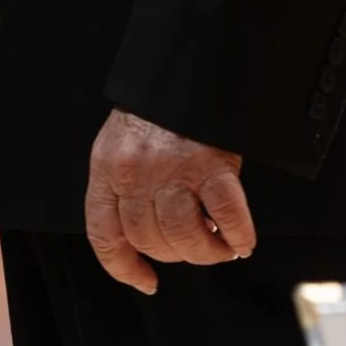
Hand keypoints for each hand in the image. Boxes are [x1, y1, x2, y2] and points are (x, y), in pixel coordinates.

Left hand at [84, 110, 255, 295]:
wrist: (185, 65)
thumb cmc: (157, 106)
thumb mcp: (123, 141)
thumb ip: (126, 182)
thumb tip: (144, 233)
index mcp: (107, 168)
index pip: (105, 235)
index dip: (124, 267)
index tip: (146, 280)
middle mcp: (135, 173)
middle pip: (149, 240)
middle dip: (173, 254)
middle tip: (193, 247)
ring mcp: (173, 170)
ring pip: (183, 236)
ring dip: (205, 252)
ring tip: (219, 247)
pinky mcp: (211, 165)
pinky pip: (226, 216)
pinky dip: (237, 235)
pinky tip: (241, 242)